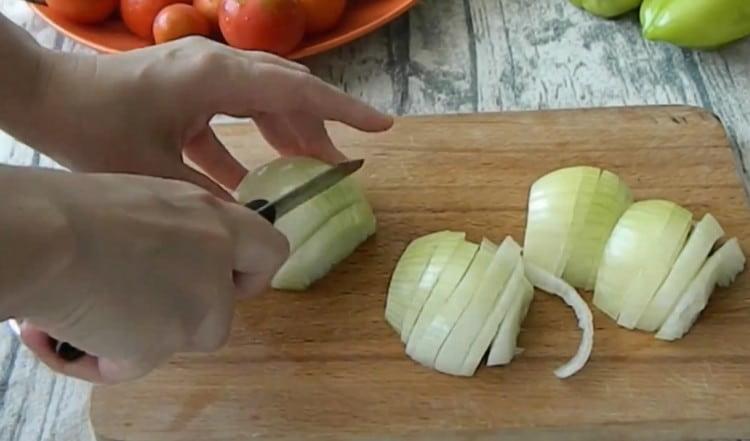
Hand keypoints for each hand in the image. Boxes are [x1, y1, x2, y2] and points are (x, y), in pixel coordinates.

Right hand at [6, 167, 288, 383]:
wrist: (42, 237)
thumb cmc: (73, 210)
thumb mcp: (142, 204)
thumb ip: (174, 233)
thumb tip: (164, 260)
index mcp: (211, 217)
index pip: (269, 250)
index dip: (248, 273)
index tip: (223, 279)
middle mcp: (215, 261)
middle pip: (225, 311)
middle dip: (186, 318)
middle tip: (142, 305)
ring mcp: (198, 304)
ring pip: (179, 340)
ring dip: (140, 336)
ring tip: (87, 313)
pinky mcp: (167, 342)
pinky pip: (136, 363)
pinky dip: (104, 357)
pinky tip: (67, 333)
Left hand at [26, 36, 392, 198]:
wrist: (43, 97)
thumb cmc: (91, 128)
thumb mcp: (156, 172)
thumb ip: (212, 196)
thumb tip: (256, 224)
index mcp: (216, 77)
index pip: (297, 90)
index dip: (345, 110)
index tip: (382, 127)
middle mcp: (216, 66)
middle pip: (287, 91)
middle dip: (319, 127)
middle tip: (341, 166)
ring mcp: (201, 74)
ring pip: (262, 100)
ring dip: (285, 134)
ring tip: (307, 171)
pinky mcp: (186, 88)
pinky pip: (230, 114)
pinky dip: (245, 144)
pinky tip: (248, 180)